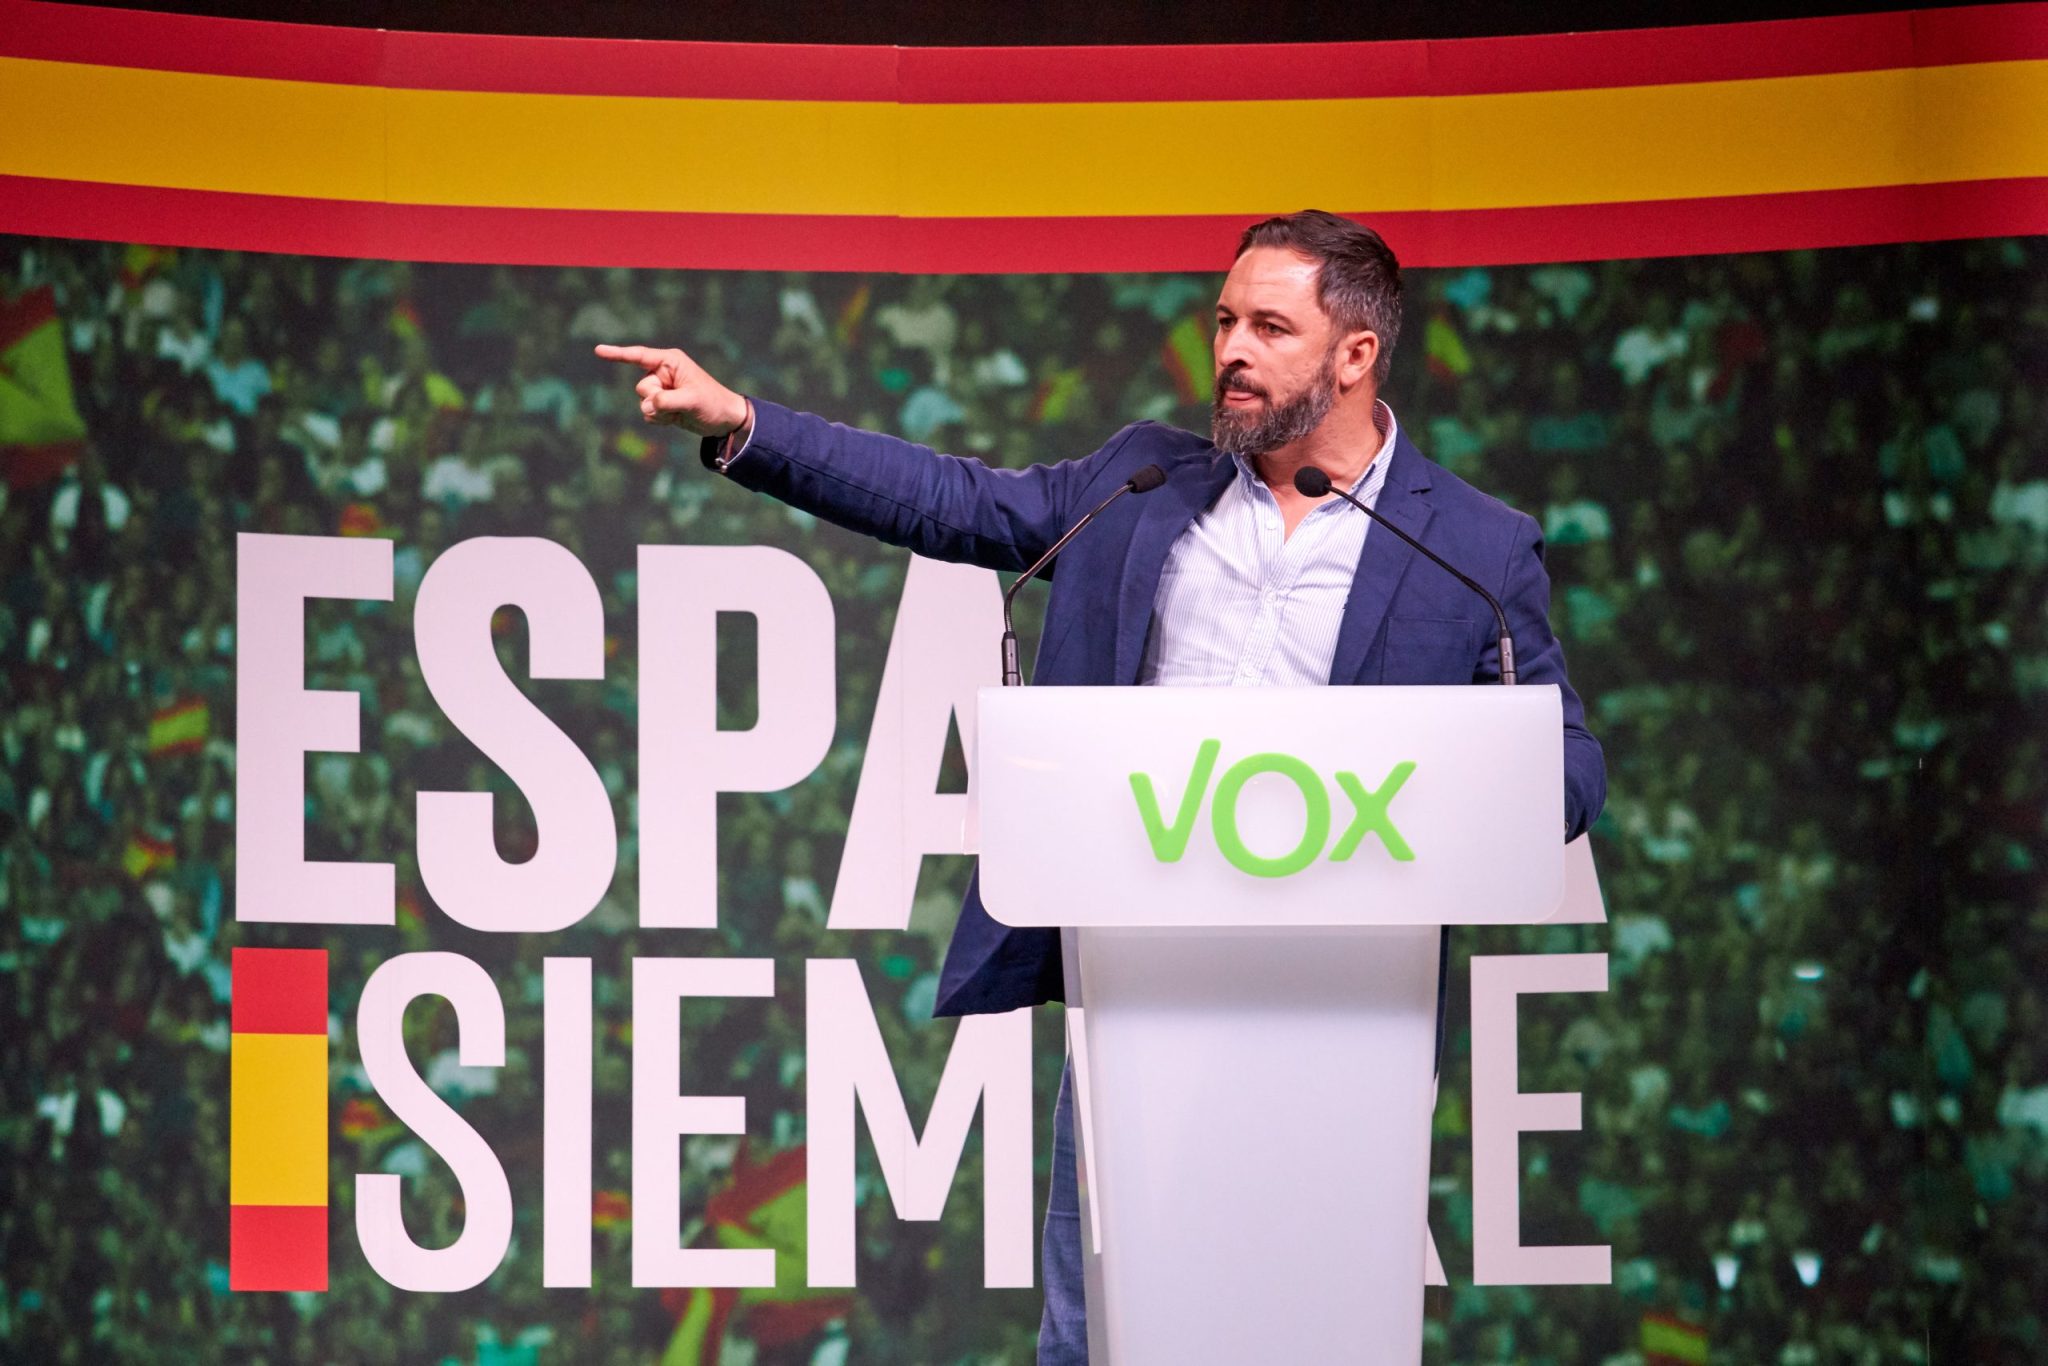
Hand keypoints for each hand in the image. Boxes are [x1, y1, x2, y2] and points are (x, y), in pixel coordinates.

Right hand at [594, 344, 750, 437]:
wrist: (724, 420)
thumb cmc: (712, 403)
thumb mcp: (691, 400)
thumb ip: (667, 401)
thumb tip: (647, 406)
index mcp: (670, 361)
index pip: (639, 356)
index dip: (617, 354)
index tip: (597, 350)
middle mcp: (662, 373)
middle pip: (641, 388)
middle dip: (656, 400)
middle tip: (679, 403)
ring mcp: (661, 389)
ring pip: (643, 403)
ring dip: (659, 413)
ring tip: (680, 412)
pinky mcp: (661, 404)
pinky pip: (647, 414)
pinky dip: (660, 420)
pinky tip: (676, 419)